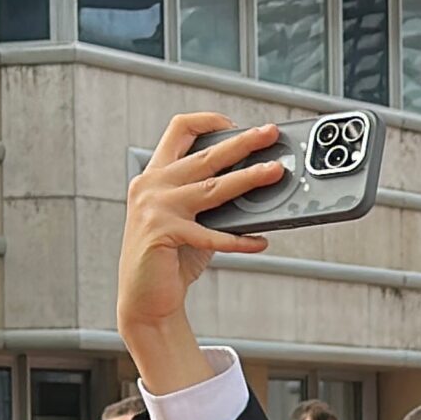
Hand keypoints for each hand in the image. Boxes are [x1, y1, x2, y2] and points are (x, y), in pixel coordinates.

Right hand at [117, 114, 282, 387]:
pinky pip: (214, 235)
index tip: (236, 125)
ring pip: (214, 187)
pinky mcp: (165, 234)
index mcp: (155, 175)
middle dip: (243, 142)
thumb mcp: (188, 218)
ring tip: (276, 172)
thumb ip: (209, 197)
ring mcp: (156, 208)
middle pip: (206, 154)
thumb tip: (255, 180)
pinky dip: (240, 241)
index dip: (208, 120)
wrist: (144, 298)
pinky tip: (259, 242)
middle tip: (270, 134)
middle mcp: (152, 185)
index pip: (179, 130)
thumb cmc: (171, 257)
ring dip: (250, 178)